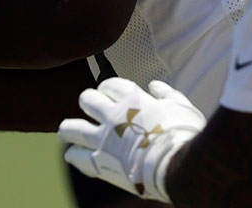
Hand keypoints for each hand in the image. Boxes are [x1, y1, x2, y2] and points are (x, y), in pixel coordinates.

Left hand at [58, 78, 205, 202]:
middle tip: (90, 108)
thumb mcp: (182, 107)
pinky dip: (74, 155)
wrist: (176, 165)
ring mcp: (102, 139)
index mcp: (132, 99)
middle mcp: (112, 115)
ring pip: (71, 127)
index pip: (111, 85)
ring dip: (69, 128)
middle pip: (87, 99)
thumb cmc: (184, 135)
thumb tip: (155, 85)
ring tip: (67, 131)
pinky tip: (74, 155)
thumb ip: (167, 94)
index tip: (109, 92)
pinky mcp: (99, 162)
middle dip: (88, 101)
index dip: (108, 87)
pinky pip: (76, 156)